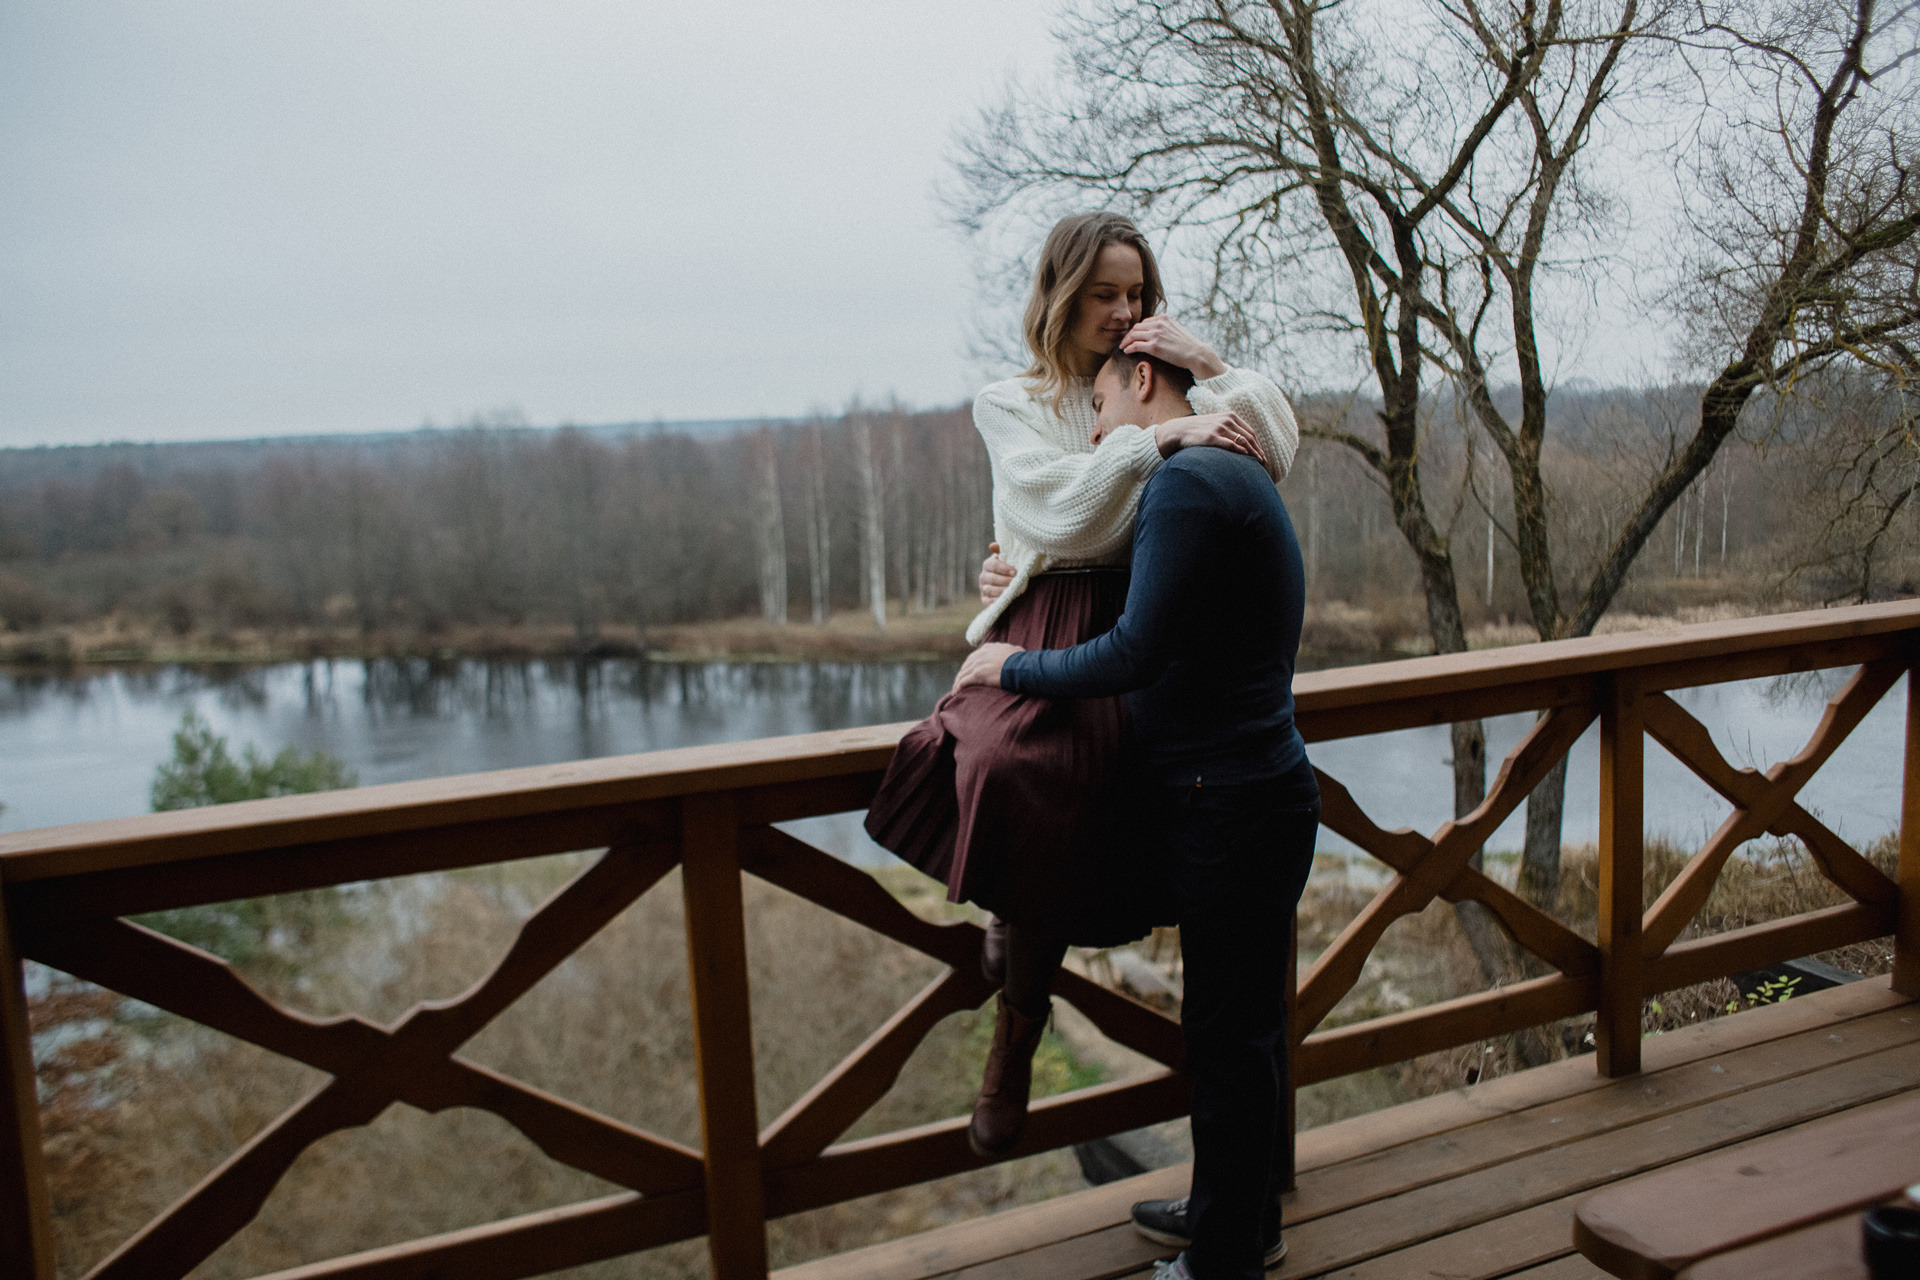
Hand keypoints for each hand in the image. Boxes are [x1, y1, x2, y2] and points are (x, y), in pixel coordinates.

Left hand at [954, 643, 1021, 691]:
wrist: (1021, 666)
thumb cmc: (1022, 661)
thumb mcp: (1014, 651)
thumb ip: (1008, 651)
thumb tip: (1014, 651)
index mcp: (987, 648)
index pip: (973, 657)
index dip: (969, 666)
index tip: (968, 673)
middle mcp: (980, 654)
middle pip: (965, 665)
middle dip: (961, 674)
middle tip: (958, 683)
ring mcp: (978, 664)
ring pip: (962, 674)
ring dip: (957, 682)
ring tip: (955, 690)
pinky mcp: (977, 674)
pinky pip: (963, 682)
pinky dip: (958, 687)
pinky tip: (955, 693)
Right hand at [979, 542, 1015, 603]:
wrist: (1010, 583)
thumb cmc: (1009, 569)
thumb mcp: (1008, 559)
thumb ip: (1002, 551)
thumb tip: (992, 545)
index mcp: (988, 565)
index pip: (992, 565)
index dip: (1003, 568)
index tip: (1015, 571)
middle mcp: (983, 576)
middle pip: (991, 578)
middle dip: (1004, 580)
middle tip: (1014, 582)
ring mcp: (983, 588)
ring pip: (989, 590)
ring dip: (1000, 590)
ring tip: (1011, 591)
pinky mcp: (985, 599)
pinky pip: (987, 601)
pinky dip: (994, 601)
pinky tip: (1003, 599)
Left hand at [1121, 316, 1227, 379]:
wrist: (1195, 353)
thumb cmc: (1187, 344)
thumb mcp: (1176, 328)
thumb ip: (1165, 327)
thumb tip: (1156, 331)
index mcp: (1163, 318)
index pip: (1144, 322)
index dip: (1136, 330)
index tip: (1133, 336)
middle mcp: (1158, 324)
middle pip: (1136, 327)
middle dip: (1129, 335)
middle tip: (1124, 341)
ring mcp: (1156, 335)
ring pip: (1134, 335)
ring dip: (1126, 341)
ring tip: (1122, 346)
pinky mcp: (1154, 347)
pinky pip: (1135, 345)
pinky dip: (1128, 348)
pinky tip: (1126, 351)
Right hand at [1153, 412, 1269, 468]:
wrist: (1177, 431)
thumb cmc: (1197, 431)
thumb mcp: (1215, 425)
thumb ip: (1228, 431)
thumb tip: (1241, 444)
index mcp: (1230, 416)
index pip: (1250, 432)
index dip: (1258, 445)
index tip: (1262, 456)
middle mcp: (1227, 420)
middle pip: (1249, 437)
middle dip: (1258, 451)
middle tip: (1264, 463)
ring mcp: (1219, 428)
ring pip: (1242, 441)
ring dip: (1252, 454)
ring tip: (1257, 464)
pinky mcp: (1211, 437)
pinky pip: (1230, 445)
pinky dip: (1240, 452)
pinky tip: (1245, 459)